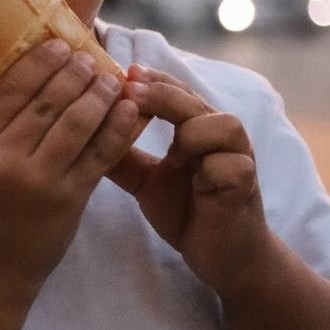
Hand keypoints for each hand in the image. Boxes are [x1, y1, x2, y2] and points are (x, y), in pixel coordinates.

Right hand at [0, 39, 139, 309]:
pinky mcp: (69, 200)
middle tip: (91, 57)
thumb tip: (32, 78)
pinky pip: (101, 153)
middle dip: (75, 72)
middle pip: (48, 99)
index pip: (12, 87)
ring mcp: (39, 180)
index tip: (60, 45)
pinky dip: (119, 127)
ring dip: (100, 93)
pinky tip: (130, 110)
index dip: (40, 61)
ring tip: (112, 79)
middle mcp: (4, 157)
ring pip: (78, 121)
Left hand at [107, 66, 270, 298]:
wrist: (222, 257)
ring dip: (192, 132)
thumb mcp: (145, 181)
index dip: (150, 80)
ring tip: (172, 153)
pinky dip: (211, 168)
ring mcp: (238, 156)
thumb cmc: (187, 211)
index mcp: (197, 125)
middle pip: (192, 100)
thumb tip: (82, 133)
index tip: (121, 71)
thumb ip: (122, 156)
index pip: (173, 90)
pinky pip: (231, 166)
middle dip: (160, 93)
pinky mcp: (247, 184)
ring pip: (220, 125)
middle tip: (129, 88)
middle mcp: (220, 133)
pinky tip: (196, 179)